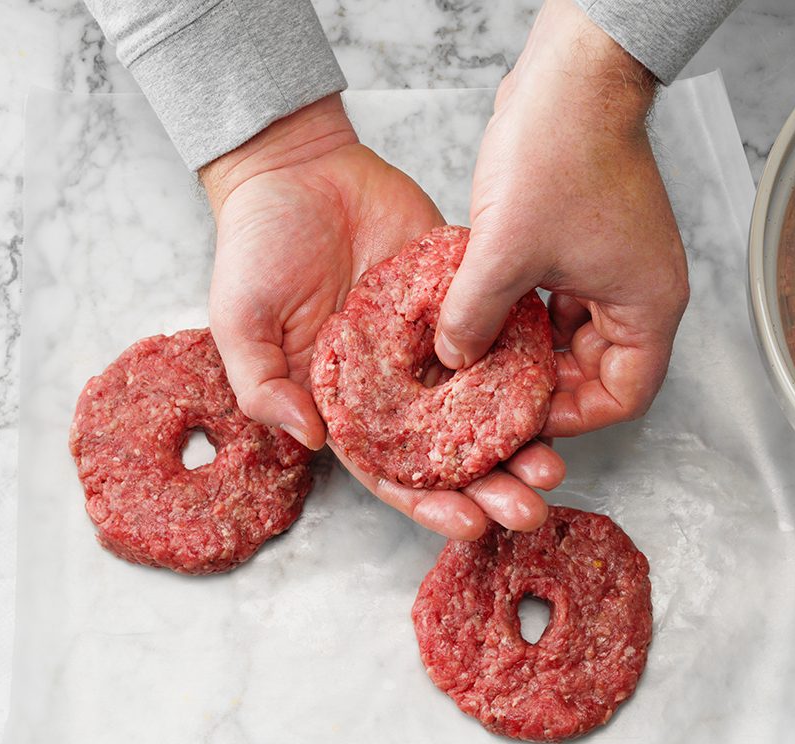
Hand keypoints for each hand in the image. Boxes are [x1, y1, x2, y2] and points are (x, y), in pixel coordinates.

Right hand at [200, 95, 563, 539]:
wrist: (296, 167)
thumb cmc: (256, 248)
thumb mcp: (238, 323)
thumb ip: (263, 385)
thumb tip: (309, 441)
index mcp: (348, 405)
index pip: (394, 472)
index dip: (431, 504)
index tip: (471, 524)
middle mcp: (399, 385)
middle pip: (453, 452)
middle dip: (493, 486)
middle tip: (532, 507)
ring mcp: (436, 342)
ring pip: (489, 405)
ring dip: (522, 439)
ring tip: (554, 462)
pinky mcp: (463, 295)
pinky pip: (504, 337)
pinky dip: (530, 367)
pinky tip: (556, 391)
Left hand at [434, 0, 688, 437]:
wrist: (568, 73)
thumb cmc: (562, 150)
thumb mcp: (505, 251)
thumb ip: (475, 316)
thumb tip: (454, 357)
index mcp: (647, 304)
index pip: (623, 395)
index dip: (573, 416)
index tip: (524, 419)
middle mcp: (639, 288)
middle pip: (597, 368)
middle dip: (545, 385)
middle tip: (493, 399)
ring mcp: (612, 263)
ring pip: (572, 333)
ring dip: (530, 348)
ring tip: (483, 361)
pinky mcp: (585, 239)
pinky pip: (558, 296)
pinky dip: (526, 310)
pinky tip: (485, 312)